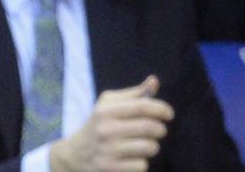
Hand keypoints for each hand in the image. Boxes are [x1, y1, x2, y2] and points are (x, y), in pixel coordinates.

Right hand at [49, 76, 173, 171]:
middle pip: (149, 127)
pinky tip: (131, 158)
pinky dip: (141, 162)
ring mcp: (108, 150)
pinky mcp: (111, 168)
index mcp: (105, 110)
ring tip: (144, 144)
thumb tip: (154, 80)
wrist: (75, 154)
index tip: (168, 114)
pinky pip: (142, 165)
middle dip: (160, 129)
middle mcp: (105, 129)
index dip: (161, 109)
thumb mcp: (109, 106)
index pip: (142, 106)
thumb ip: (133, 95)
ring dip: (152, 146)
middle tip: (158, 130)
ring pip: (149, 147)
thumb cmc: (99, 125)